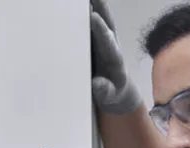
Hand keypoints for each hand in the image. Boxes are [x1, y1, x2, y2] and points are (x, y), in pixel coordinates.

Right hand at [90, 0, 141, 114]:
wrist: (114, 90)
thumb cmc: (111, 93)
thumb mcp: (109, 96)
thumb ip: (105, 91)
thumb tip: (97, 84)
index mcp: (114, 58)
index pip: (107, 41)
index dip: (101, 29)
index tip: (93, 17)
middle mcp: (110, 44)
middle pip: (107, 24)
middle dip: (101, 9)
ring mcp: (103, 40)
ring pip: (101, 20)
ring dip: (94, 5)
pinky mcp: (96, 40)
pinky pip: (91, 24)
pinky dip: (86, 12)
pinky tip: (75, 4)